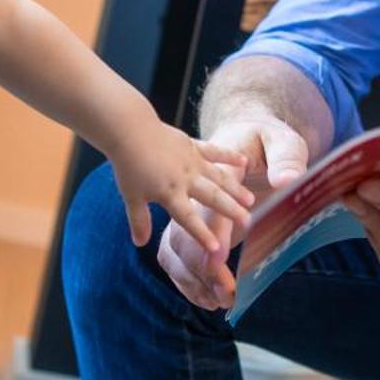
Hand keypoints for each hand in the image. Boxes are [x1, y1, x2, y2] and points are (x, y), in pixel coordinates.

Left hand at [106, 121, 252, 252]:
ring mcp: (191, 161)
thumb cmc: (129, 165)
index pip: (188, 219)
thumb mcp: (132, 197)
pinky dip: (229, 156)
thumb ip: (139, 220)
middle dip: (230, 210)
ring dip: (235, 188)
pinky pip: (214, 151)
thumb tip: (140, 244)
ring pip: (218, 177)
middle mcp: (185, 179)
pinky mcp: (192, 145)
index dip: (202, 235)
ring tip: (250, 200)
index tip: (216, 249)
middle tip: (247, 221)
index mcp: (170, 193)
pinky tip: (244, 161)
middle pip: (212, 197)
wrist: (129, 130)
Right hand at [152, 114, 313, 309]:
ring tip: (217, 300)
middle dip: (200, 263)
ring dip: (190, 275)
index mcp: (217, 170)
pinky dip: (186, 275)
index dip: (213, 232)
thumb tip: (285, 182)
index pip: (209, 206)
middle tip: (226, 290)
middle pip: (184, 231)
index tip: (220, 258)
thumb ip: (286, 157)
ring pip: (174, 245)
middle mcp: (196, 190)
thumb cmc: (267, 136)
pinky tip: (208, 296)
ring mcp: (192, 206)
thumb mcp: (282, 138)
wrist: (248, 129)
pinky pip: (177, 249)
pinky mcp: (196, 220)